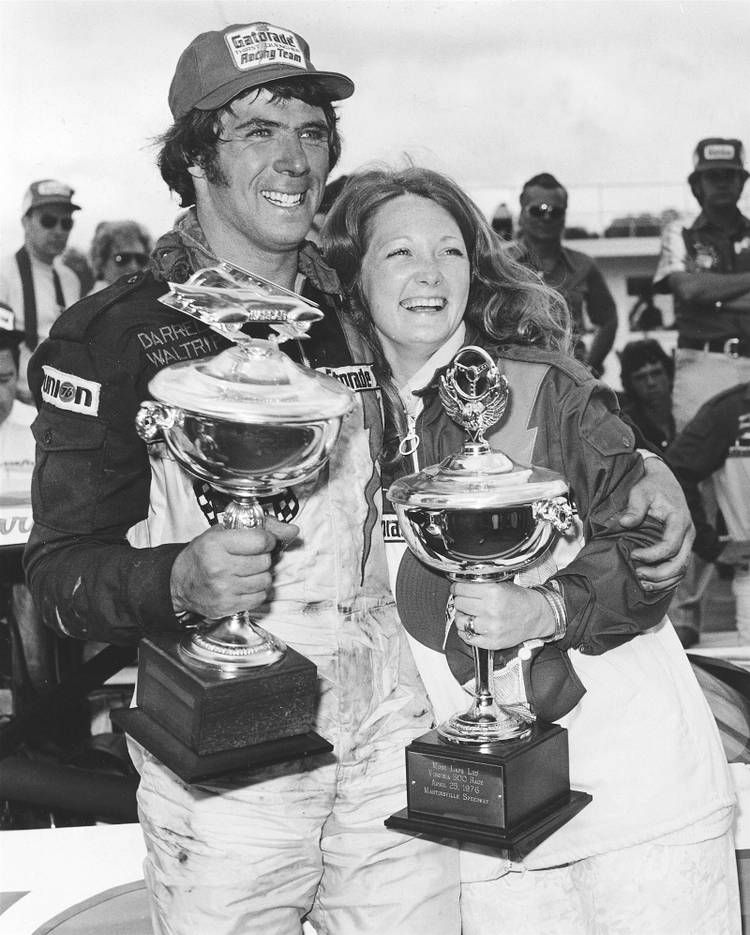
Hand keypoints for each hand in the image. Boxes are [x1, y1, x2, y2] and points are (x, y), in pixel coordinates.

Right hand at [169, 518, 298, 618]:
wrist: (179, 583)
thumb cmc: (202, 555)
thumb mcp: (224, 532)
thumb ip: (261, 527)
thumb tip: (292, 530)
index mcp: (216, 544)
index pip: (261, 540)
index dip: (267, 540)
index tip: (262, 542)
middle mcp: (219, 567)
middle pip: (265, 562)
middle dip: (262, 558)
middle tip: (249, 558)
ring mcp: (224, 589)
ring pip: (265, 581)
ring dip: (261, 575)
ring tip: (246, 572)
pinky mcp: (227, 606)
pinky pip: (260, 597)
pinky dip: (257, 591)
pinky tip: (244, 585)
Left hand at [451, 580, 554, 649]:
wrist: (537, 616)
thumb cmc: (520, 599)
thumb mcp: (502, 584)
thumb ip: (482, 584)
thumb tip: (460, 585)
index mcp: (493, 592)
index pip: (461, 588)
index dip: (457, 587)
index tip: (458, 589)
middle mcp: (491, 609)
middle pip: (459, 603)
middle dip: (461, 601)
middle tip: (466, 601)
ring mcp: (491, 627)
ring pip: (461, 620)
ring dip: (462, 617)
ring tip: (470, 614)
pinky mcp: (492, 642)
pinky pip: (467, 637)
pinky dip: (466, 632)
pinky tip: (472, 626)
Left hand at [618, 457, 694, 591]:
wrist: (664, 481)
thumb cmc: (651, 486)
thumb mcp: (641, 491)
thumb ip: (634, 507)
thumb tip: (625, 523)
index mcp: (680, 521)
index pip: (670, 546)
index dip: (651, 555)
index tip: (632, 555)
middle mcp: (688, 533)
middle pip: (680, 563)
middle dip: (659, 574)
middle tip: (637, 574)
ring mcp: (687, 542)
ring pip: (682, 570)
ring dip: (663, 580)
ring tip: (642, 583)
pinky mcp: (682, 547)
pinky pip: (679, 568)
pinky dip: (666, 579)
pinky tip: (650, 583)